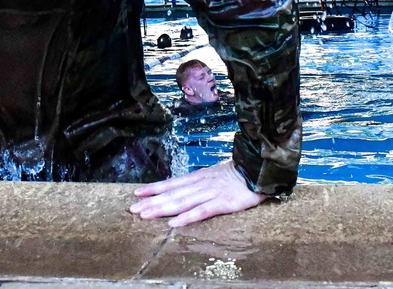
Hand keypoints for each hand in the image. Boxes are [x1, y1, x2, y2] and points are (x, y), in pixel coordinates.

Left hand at [130, 160, 266, 226]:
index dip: (154, 188)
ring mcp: (211, 193)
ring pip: (182, 202)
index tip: (137, 193)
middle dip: (151, 202)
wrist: (260, 169)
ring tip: (144, 215)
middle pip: (172, 194)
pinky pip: (202, 211)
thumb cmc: (240, 174)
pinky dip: (187, 217)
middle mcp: (201, 184)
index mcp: (200, 177)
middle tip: (132, 209)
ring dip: (161, 209)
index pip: (172, 183)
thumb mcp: (217, 174)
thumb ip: (202, 181)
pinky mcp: (223, 203)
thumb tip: (186, 186)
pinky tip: (174, 224)